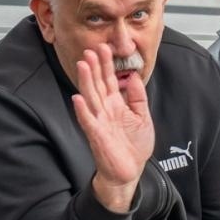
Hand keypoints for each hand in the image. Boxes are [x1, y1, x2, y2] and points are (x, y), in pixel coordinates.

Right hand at [71, 47, 154, 212]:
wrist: (129, 171)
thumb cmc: (133, 147)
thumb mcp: (143, 117)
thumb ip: (138, 97)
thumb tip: (135, 77)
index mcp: (116, 105)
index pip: (109, 80)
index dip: (107, 65)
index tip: (105, 48)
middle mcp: (105, 111)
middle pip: (98, 85)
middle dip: (94, 67)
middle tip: (90, 50)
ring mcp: (99, 122)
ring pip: (91, 98)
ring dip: (86, 81)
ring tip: (82, 65)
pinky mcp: (96, 136)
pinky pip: (88, 121)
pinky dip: (82, 110)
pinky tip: (77, 99)